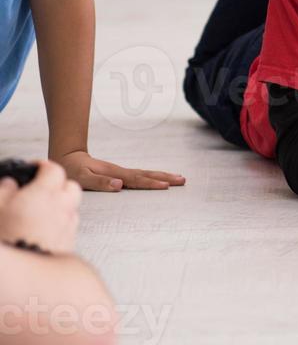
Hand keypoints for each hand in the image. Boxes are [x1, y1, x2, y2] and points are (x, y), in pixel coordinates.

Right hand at [0, 160, 81, 253]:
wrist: (19, 270)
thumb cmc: (6, 236)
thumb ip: (5, 189)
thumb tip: (11, 183)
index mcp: (44, 193)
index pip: (54, 170)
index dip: (43, 166)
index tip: (34, 168)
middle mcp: (62, 206)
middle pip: (70, 186)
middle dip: (58, 183)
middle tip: (41, 188)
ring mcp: (68, 225)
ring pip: (72, 205)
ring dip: (62, 202)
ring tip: (42, 208)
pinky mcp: (69, 242)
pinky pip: (70, 224)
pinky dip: (62, 220)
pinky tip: (45, 226)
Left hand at [56, 150, 184, 191]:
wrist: (68, 157)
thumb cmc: (73, 170)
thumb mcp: (82, 178)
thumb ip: (99, 182)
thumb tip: (119, 185)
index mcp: (115, 174)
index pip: (137, 179)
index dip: (152, 183)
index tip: (166, 187)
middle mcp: (121, 172)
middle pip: (147, 174)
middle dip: (165, 178)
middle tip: (183, 180)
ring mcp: (121, 172)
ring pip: (146, 174)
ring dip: (162, 176)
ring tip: (178, 178)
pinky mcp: (119, 174)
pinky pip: (140, 175)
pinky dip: (152, 177)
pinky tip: (158, 179)